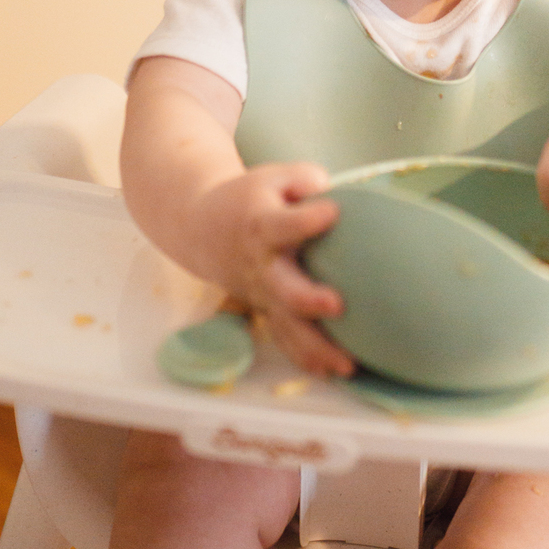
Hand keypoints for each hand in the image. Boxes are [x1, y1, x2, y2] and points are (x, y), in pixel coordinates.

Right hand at [192, 163, 353, 376]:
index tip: (332, 213)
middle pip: (282, 286)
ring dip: (316, 346)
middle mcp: (261, 264)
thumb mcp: (272, 176)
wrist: (201, 228)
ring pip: (286, 324)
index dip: (306, 219)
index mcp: (261, 225)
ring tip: (348, 364)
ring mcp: (263, 292)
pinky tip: (332, 373)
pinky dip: (306, 358)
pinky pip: (285, 338)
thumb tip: (330, 192)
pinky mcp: (268, 310)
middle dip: (307, 298)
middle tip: (337, 305)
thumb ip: (304, 178)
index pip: (282, 223)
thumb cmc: (250, 199)